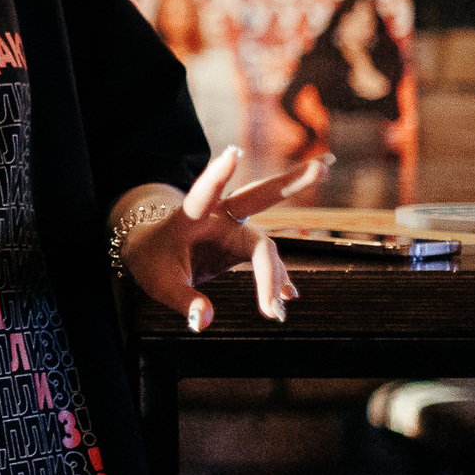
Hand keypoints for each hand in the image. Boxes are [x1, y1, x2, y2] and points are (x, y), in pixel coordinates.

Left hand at [121, 146, 329, 330]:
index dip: (217, 174)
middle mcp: (218, 216)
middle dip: (290, 182)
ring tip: (275, 312)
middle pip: (257, 197)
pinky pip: (266, 261)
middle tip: (323, 165)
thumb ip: (182, 300)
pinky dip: (276, 280)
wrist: (154, 252)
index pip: (204, 192)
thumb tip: (204, 322)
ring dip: (276, 274)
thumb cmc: (151, 261)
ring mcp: (234, 230)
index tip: (233, 152)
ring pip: (266, 244)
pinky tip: (287, 298)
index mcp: (190, 215)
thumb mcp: (158, 282)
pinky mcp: (242, 246)